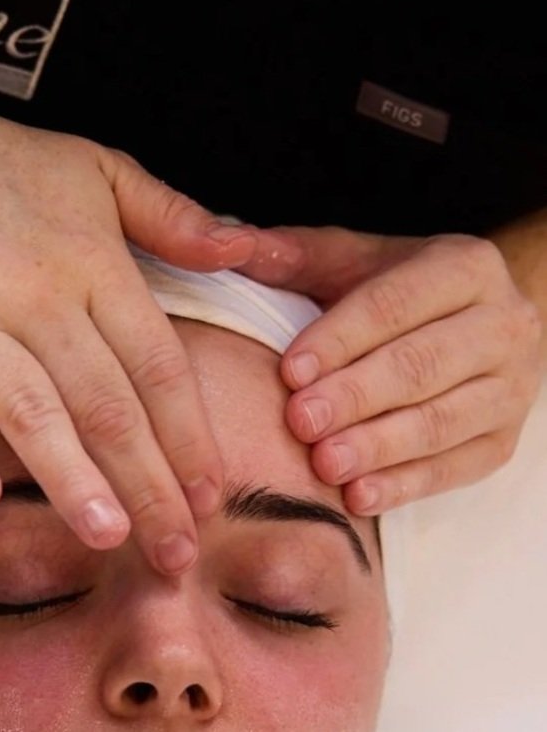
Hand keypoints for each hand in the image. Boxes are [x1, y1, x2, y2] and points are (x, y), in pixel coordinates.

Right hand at [0, 93, 256, 573]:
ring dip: (71, 480)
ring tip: (109, 537)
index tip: (213, 493)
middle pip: (105, 405)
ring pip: (30, 411)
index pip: (156, 366)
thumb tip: (243, 247)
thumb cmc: (6, 168)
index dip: (188, 435)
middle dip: (148, 484)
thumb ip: (175, 216)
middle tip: (177, 552)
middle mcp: (34, 295)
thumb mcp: (103, 170)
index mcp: (92, 263)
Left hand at [237, 227, 542, 513]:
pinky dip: (406, 485)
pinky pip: (458, 469)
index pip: (395, 304)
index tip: (291, 371)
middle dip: (356, 397)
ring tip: (325, 465)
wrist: (474, 322)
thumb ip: (293, 254)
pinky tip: (359, 498)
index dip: (341, 339)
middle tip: (301, 422)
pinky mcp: (504, 440)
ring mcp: (511, 387)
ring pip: (443, 421)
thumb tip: (229, 244)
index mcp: (463, 267)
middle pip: (422, 365)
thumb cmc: (397, 290)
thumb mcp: (351, 260)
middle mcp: (502, 324)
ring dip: (379, 447)